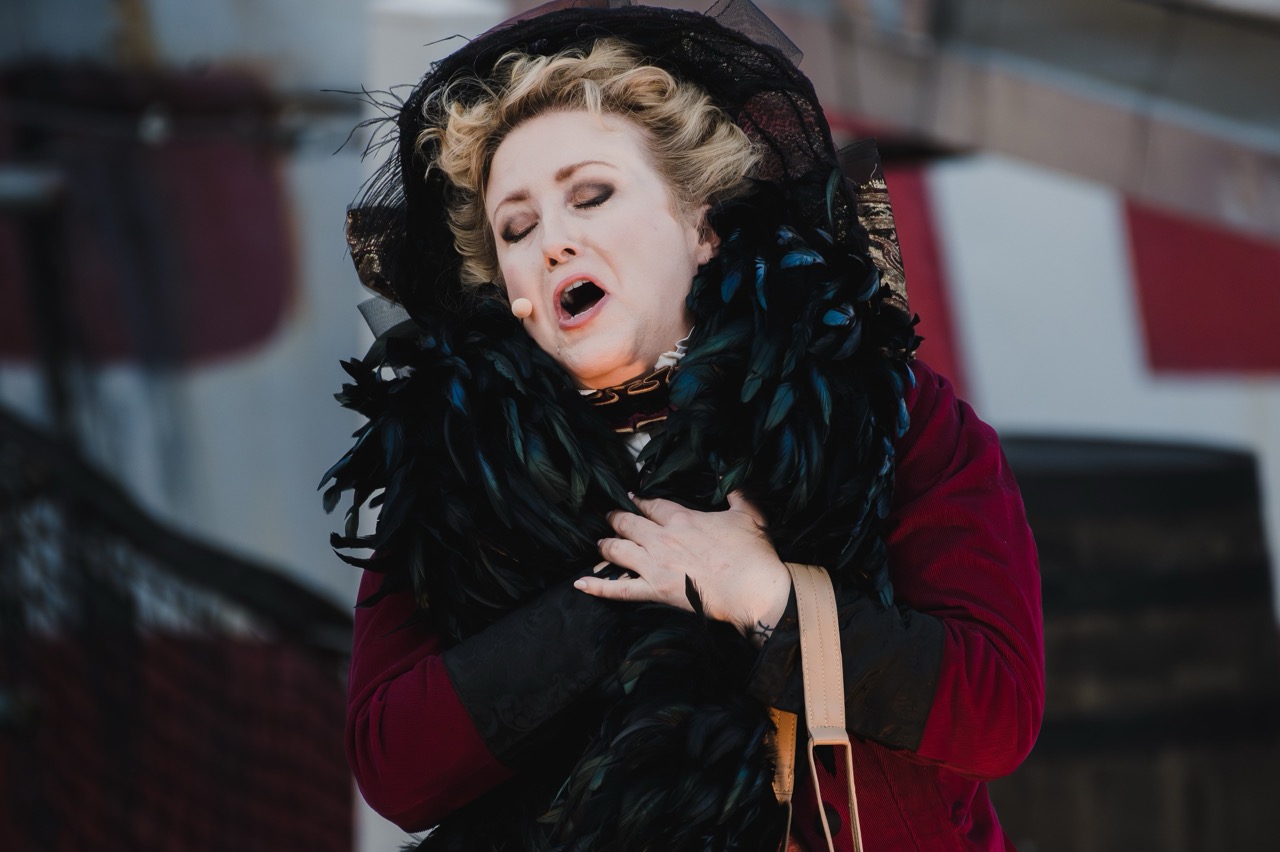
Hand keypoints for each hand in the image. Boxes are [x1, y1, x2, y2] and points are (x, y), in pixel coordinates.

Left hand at [574, 492, 790, 643]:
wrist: (752, 587)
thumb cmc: (752, 552)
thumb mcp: (749, 514)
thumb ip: (737, 494)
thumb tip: (734, 483)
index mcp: (682, 518)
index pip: (652, 504)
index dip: (639, 500)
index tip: (631, 497)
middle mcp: (662, 538)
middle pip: (628, 523)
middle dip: (616, 519)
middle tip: (609, 517)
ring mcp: (654, 565)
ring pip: (618, 550)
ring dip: (606, 545)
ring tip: (599, 543)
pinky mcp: (654, 590)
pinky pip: (618, 589)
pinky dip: (597, 586)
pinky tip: (580, 583)